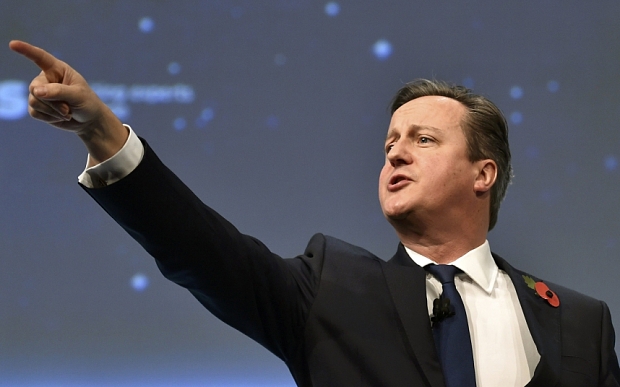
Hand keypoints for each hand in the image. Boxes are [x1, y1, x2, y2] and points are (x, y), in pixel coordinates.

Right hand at [9, 40, 127, 163]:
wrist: (89, 121)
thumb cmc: (87, 103)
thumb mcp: (78, 96)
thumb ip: (58, 91)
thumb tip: (35, 91)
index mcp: (57, 69)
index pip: (40, 57)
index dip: (26, 50)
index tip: (13, 44)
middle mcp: (46, 79)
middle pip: (35, 88)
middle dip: (52, 102)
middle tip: (68, 110)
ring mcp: (40, 93)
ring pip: (34, 101)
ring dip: (52, 111)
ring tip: (67, 113)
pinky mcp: (38, 107)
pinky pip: (34, 112)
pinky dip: (49, 118)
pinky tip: (60, 117)